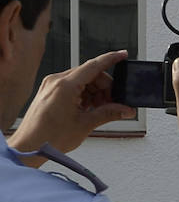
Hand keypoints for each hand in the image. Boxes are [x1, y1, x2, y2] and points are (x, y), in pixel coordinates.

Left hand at [9, 49, 135, 159]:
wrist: (30, 146)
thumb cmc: (49, 137)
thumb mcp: (85, 124)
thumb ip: (109, 113)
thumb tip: (126, 109)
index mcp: (65, 86)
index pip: (94, 66)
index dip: (111, 59)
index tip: (123, 55)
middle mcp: (56, 81)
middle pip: (90, 75)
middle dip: (105, 88)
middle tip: (113, 103)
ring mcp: (52, 86)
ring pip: (83, 81)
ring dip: (95, 93)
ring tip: (99, 110)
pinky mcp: (50, 92)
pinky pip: (73, 86)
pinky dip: (85, 95)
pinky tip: (89, 109)